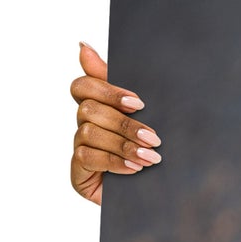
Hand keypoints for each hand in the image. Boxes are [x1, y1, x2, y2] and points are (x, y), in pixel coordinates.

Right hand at [69, 42, 161, 203]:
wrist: (162, 196)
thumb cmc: (155, 151)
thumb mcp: (150, 117)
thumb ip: (123, 86)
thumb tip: (83, 45)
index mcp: (100, 106)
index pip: (83, 86)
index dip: (107, 90)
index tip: (138, 103)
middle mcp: (85, 125)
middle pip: (88, 109)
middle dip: (124, 123)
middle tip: (154, 138)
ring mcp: (80, 148)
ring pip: (89, 133)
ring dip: (123, 145)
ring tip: (151, 158)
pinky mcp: (78, 172)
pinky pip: (87, 157)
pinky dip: (114, 161)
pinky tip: (135, 169)